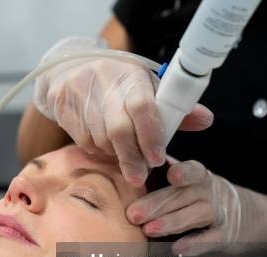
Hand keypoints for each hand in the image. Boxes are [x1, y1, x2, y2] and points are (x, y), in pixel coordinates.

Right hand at [33, 37, 213, 186]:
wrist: (70, 69)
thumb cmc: (117, 84)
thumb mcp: (146, 88)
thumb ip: (173, 108)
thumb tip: (205, 120)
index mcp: (130, 74)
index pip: (143, 107)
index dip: (151, 136)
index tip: (157, 159)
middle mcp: (103, 80)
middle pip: (118, 130)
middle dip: (132, 158)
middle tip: (140, 177)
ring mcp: (79, 93)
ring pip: (99, 139)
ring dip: (115, 154)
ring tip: (124, 156)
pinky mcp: (61, 105)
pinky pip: (82, 140)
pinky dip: (96, 149)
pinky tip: (104, 146)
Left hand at [126, 158, 266, 255]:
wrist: (251, 215)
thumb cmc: (201, 195)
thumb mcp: (190, 181)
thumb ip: (163, 174)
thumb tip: (126, 167)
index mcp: (198, 174)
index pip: (192, 169)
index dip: (183, 171)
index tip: (171, 175)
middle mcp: (211, 191)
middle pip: (183, 196)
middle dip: (156, 204)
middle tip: (132, 214)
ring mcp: (220, 214)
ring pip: (196, 216)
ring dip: (171, 223)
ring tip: (148, 230)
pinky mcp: (226, 236)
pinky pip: (210, 240)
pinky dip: (194, 245)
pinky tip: (176, 249)